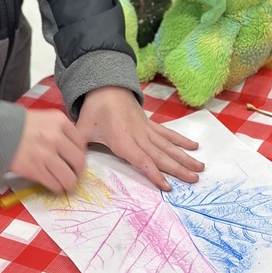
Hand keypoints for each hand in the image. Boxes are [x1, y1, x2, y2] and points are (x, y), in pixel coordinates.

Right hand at [9, 109, 86, 193]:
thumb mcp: (45, 119)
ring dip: (68, 183)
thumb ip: (61, 130)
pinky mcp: (36, 170)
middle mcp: (56, 137)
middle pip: (79, 162)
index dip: (80, 154)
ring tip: (64, 183)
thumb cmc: (21, 125)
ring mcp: (46, 155)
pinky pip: (55, 185)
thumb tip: (74, 149)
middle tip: (73, 174)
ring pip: (69, 178)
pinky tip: (53, 185)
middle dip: (78, 172)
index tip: (75, 160)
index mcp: (60, 121)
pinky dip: (56, 188)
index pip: (81, 143)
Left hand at [77, 87, 203, 191]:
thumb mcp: (82, 128)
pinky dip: (180, 140)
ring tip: (200, 168)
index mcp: (122, 140)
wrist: (105, 86)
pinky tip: (194, 147)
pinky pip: (167, 133)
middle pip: (161, 155)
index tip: (169, 187)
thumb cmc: (93, 110)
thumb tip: (71, 165)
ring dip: (184, 157)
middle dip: (179, 168)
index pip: (142, 160)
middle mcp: (138, 136)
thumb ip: (79, 147)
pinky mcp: (149, 123)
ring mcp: (146, 129)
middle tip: (195, 180)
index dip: (155, 174)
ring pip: (168, 145)